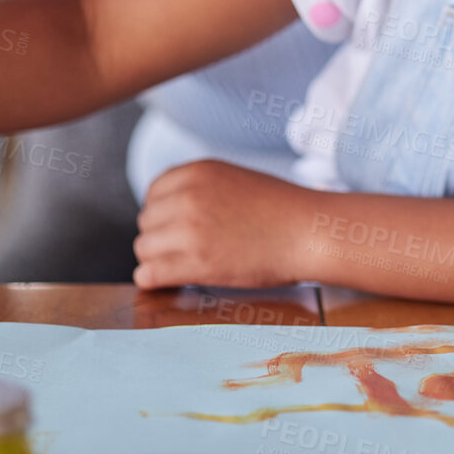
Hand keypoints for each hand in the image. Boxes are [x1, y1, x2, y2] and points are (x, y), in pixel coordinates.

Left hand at [133, 160, 309, 289]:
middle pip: (146, 223)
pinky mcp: (196, 262)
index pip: (153, 194)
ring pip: (144, 249)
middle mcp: (187, 197)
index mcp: (196, 171)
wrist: (309, 231)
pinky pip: (149, 274)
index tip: (176, 228)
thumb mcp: (233, 179)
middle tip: (184, 251)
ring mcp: (189, 229)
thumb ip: (200, 189)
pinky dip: (154, 280)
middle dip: (161, 238)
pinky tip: (170, 282)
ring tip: (182, 267)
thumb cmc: (280, 209)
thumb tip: (168, 212)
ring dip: (159, 260)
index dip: (163, 215)